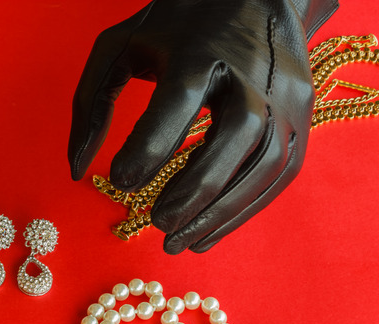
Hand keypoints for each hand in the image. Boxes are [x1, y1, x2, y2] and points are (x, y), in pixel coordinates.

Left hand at [68, 0, 336, 253]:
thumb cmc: (176, 26)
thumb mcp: (120, 48)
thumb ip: (91, 104)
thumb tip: (77, 172)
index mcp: (200, 51)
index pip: (176, 106)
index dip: (146, 150)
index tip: (119, 182)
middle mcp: (251, 73)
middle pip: (233, 140)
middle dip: (193, 192)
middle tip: (157, 225)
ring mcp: (286, 95)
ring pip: (263, 164)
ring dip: (222, 213)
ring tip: (180, 242)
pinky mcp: (302, 116)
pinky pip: (279, 173)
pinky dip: (245, 209)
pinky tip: (210, 232)